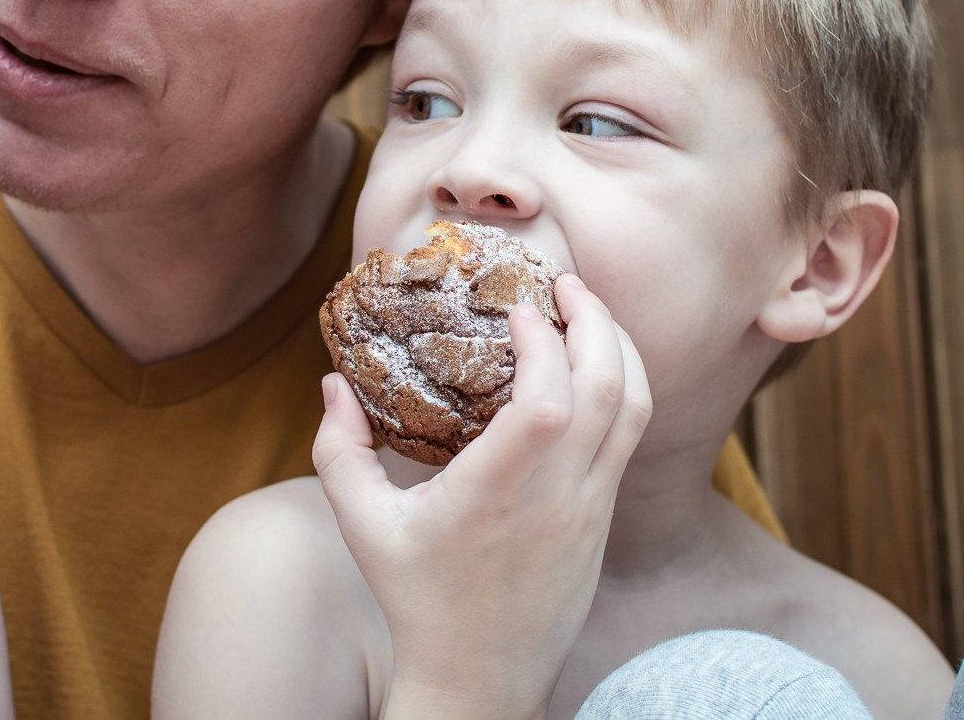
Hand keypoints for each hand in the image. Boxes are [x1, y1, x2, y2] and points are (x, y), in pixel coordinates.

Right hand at [312, 275, 650, 719]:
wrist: (479, 681)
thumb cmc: (416, 600)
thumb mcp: (361, 527)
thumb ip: (338, 452)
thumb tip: (330, 384)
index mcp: (497, 495)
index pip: (548, 403)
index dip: (546, 343)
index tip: (520, 309)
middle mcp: (556, 499)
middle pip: (608, 390)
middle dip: (598, 322)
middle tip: (568, 283)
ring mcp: (589, 511)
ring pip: (633, 411)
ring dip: (620, 350)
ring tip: (589, 314)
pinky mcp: (602, 522)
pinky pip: (628, 439)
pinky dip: (620, 388)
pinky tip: (593, 368)